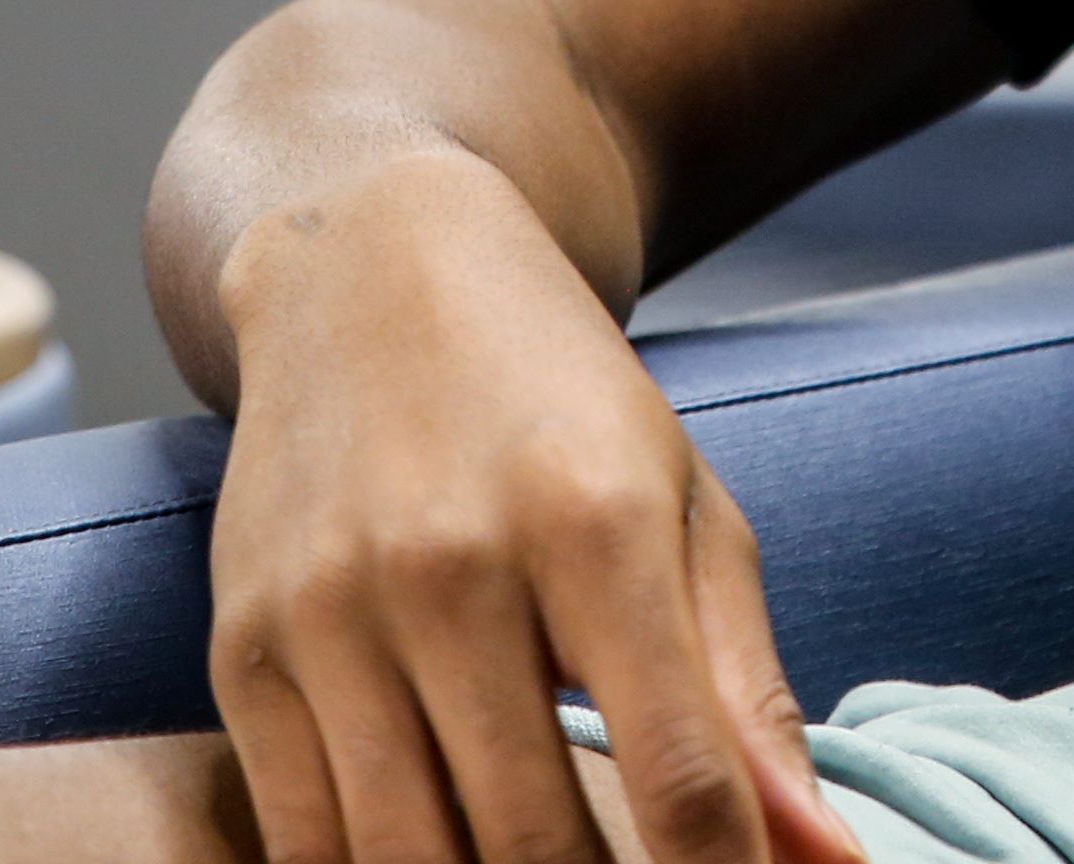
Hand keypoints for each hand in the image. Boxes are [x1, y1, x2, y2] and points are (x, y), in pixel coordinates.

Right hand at [207, 142, 863, 863]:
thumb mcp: (686, 511)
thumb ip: (753, 697)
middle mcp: (454, 568)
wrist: (368, 269)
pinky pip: (306, 844)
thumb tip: (828, 862)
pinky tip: (442, 854)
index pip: (683, 782)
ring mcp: (334, 615)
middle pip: (539, 849)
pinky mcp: (246, 652)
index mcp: (597, 523)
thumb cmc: (558, 403)